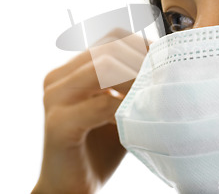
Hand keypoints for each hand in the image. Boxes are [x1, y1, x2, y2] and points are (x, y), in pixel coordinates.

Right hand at [33, 29, 147, 193]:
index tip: (164, 62)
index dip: (142, 45)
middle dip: (142, 61)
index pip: (111, 39)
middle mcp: (56, 79)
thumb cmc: (99, 146)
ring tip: (152, 97)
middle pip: (109, 49)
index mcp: (69, 71)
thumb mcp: (117, 107)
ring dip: (135, 81)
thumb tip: (163, 61)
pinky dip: (125, 108)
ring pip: (104, 69)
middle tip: (163, 79)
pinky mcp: (58, 124)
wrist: (70, 188)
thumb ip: (129, 83)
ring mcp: (54, 99)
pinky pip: (102, 104)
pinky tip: (135, 119)